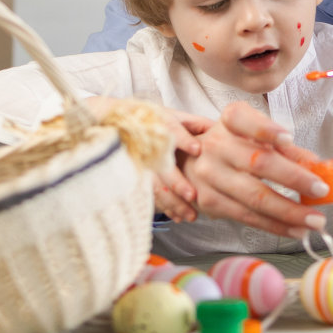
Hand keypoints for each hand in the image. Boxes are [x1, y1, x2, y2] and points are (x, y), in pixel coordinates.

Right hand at [82, 95, 209, 222]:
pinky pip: (148, 195)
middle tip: (193, 195)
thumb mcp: (172, 115)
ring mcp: (137, 162)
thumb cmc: (151, 120)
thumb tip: (221, 130)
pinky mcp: (133, 177)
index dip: (183, 139)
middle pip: (161, 164)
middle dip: (176, 181)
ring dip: (172, 201)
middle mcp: (146, 144)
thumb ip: (195, 124)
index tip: (197, 149)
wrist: (111, 124)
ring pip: (154, 185)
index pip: (170, 130)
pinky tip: (177, 217)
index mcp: (158, 124)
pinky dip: (164, 207)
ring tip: (190, 215)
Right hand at [180, 101, 332, 238]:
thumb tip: (318, 167)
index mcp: (230, 121)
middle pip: (258, 163)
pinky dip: (275, 225)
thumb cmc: (232, 146)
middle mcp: (216, 145)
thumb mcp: (254, 136)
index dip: (265, 129)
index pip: (243, 119)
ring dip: (289, 212)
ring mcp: (210, 175)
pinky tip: (296, 229)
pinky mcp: (209, 202)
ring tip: (315, 221)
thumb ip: (285, 149)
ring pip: (254, 197)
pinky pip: (247, 217)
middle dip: (294, 179)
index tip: (288, 138)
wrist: (187, 164)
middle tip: (321, 191)